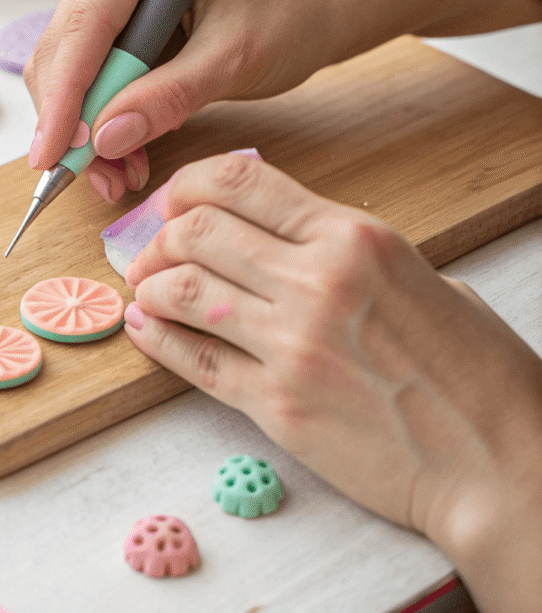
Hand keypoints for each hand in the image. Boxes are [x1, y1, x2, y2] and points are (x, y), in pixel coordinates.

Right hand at [23, 0, 344, 201]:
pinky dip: (99, 126)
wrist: (316, 5)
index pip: (85, 24)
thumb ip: (170, 96)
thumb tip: (105, 138)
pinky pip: (86, 84)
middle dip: (74, 123)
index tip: (53, 156)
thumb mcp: (237, 57)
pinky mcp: (110, 26)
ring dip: (86, 133)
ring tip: (122, 176)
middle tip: (101, 181)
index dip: (64, 96)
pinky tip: (125, 156)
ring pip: (66, 75)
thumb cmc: (290, 11)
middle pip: (63, 53)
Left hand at [122, 152, 541, 611]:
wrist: (497, 461)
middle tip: (153, 254)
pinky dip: (156, 339)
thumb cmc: (472, 371)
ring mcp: (290, 344)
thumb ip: (346, 253)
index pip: (239, 182)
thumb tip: (283, 240)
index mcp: (354, 238)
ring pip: (181, 290)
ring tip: (150, 292)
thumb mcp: (419, 276)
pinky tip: (147, 329)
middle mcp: (316, 281)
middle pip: (196, 231)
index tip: (176, 203)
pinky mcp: (275, 404)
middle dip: (160, 238)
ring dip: (151, 286)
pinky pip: (190, 360)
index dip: (188, 186)